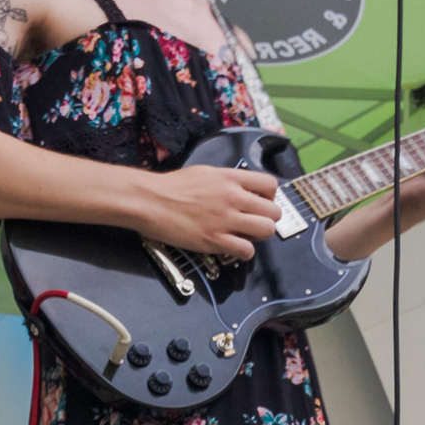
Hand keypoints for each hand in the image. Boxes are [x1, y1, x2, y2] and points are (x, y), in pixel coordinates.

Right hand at [145, 162, 284, 256]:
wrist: (150, 201)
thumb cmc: (172, 187)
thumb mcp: (205, 173)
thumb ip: (227, 180)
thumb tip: (241, 188)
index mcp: (230, 178)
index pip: (270, 184)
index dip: (270, 196)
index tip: (261, 203)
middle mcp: (232, 197)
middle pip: (274, 211)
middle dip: (267, 219)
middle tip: (254, 222)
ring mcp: (225, 219)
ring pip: (266, 230)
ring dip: (259, 236)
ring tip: (246, 235)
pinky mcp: (214, 240)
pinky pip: (246, 250)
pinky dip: (244, 252)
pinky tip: (233, 247)